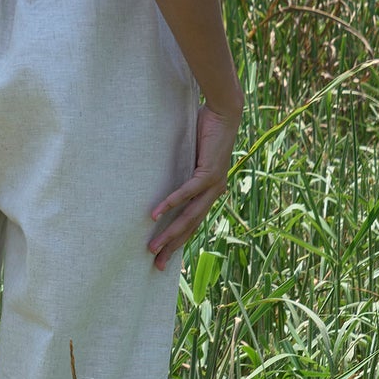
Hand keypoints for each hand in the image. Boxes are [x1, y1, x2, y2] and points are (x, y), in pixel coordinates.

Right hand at [147, 98, 241, 270]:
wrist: (225, 113)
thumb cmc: (207, 132)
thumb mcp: (194, 156)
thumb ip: (185, 169)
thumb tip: (166, 174)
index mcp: (212, 192)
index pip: (194, 223)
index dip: (179, 241)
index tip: (165, 257)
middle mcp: (215, 193)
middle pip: (191, 227)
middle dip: (173, 247)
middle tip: (156, 264)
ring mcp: (213, 185)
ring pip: (189, 216)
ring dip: (170, 233)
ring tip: (153, 246)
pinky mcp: (208, 173)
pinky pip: (187, 192)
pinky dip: (171, 204)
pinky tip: (155, 214)